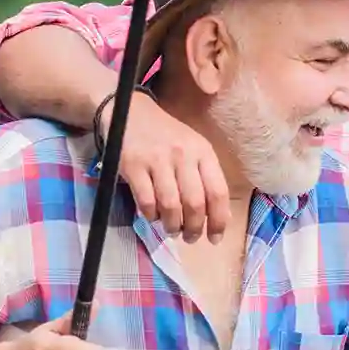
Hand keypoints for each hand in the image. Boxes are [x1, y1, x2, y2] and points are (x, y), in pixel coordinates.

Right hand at [104, 93, 230, 242]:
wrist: (130, 111)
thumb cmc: (166, 135)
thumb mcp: (193, 148)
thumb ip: (205, 178)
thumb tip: (218, 218)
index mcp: (203, 151)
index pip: (218, 192)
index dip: (218, 220)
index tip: (215, 238)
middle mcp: (183, 154)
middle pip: (194, 204)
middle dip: (194, 228)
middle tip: (190, 238)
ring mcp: (157, 159)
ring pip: (170, 206)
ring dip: (172, 226)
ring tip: (171, 229)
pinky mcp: (133, 165)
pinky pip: (146, 202)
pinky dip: (151, 216)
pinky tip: (153, 215)